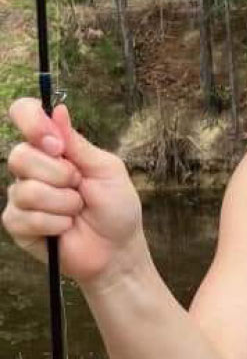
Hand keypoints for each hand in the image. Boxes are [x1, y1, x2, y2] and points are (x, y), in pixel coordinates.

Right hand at [3, 98, 146, 284]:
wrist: (117, 249)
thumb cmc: (116, 207)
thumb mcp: (106, 169)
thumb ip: (79, 144)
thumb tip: (58, 110)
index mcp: (53, 148)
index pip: (24, 115)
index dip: (31, 122)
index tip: (54, 144)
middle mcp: (32, 168)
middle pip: (20, 155)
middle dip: (60, 175)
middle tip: (79, 186)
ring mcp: (21, 196)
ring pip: (26, 189)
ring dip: (64, 203)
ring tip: (77, 210)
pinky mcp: (16, 223)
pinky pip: (25, 217)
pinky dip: (55, 223)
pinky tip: (66, 228)